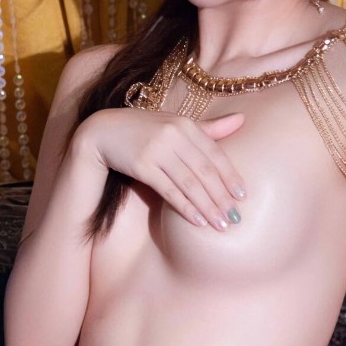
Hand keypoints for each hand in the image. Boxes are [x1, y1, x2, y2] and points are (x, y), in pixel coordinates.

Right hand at [75, 108, 246, 230]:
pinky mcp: (142, 166)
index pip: (214, 153)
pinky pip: (169, 190)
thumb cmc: (143, 130)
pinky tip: (197, 221)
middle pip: (204, 171)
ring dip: (206, 206)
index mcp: (186, 125)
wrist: (103, 132)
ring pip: (189, 183)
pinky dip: (185, 207)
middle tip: (234, 217)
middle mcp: (175, 136)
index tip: (242, 196)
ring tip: (219, 224)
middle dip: (221, 196)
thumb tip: (241, 121)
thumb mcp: (175, 124)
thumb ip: (207, 129)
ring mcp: (158, 151)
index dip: (230, 175)